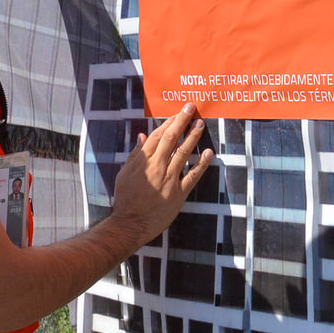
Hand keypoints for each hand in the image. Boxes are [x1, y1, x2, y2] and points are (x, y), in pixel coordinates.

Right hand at [112, 104, 214, 242]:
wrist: (131, 224)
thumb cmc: (126, 199)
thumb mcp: (124, 174)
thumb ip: (135, 155)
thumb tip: (142, 136)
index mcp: (143, 161)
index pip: (157, 135)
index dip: (169, 122)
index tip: (178, 112)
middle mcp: (157, 166)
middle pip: (171, 139)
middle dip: (182, 121)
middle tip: (191, 108)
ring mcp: (169, 179)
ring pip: (183, 153)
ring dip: (193, 136)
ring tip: (200, 124)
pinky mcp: (178, 193)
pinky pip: (193, 176)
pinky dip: (202, 164)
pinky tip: (209, 152)